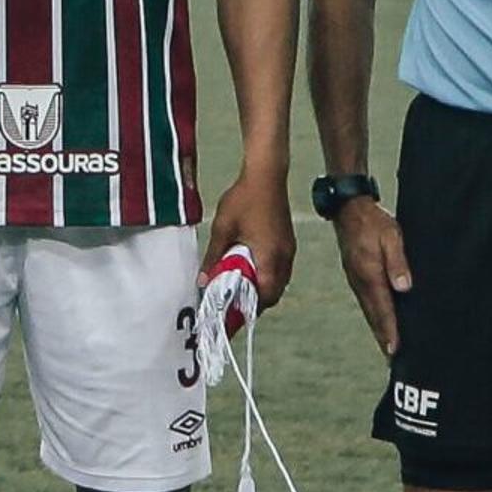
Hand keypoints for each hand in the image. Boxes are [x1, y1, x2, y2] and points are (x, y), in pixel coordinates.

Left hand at [202, 172, 294, 312]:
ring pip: (278, 282)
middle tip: (231, 304)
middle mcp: (284, 258)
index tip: (230, 316)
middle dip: (253, 303)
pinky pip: (279, 269)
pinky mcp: (287, 243)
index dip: (247, 309)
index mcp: (270, 258)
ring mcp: (288, 250)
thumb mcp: (222, 229)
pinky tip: (248, 270)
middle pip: (272, 293)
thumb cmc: (243, 199)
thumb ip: (214, 257)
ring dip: (260, 289)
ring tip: (237, 289)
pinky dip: (265, 276)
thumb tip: (203, 282)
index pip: (264, 296)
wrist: (266, 175)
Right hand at [332, 198, 410, 356]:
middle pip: (374, 316)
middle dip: (383, 338)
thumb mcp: (392, 236)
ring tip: (388, 348)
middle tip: (392, 360)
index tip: (395, 351)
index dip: (390, 331)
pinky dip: (374, 316)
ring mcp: (356, 280)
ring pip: (369, 311)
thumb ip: (398, 262)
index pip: (383, 309)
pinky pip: (366, 302)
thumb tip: (404, 288)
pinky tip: (380, 322)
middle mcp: (360, 282)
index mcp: (369, 274)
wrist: (349, 209)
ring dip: (378, 330)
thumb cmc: (374, 221)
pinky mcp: (356, 276)